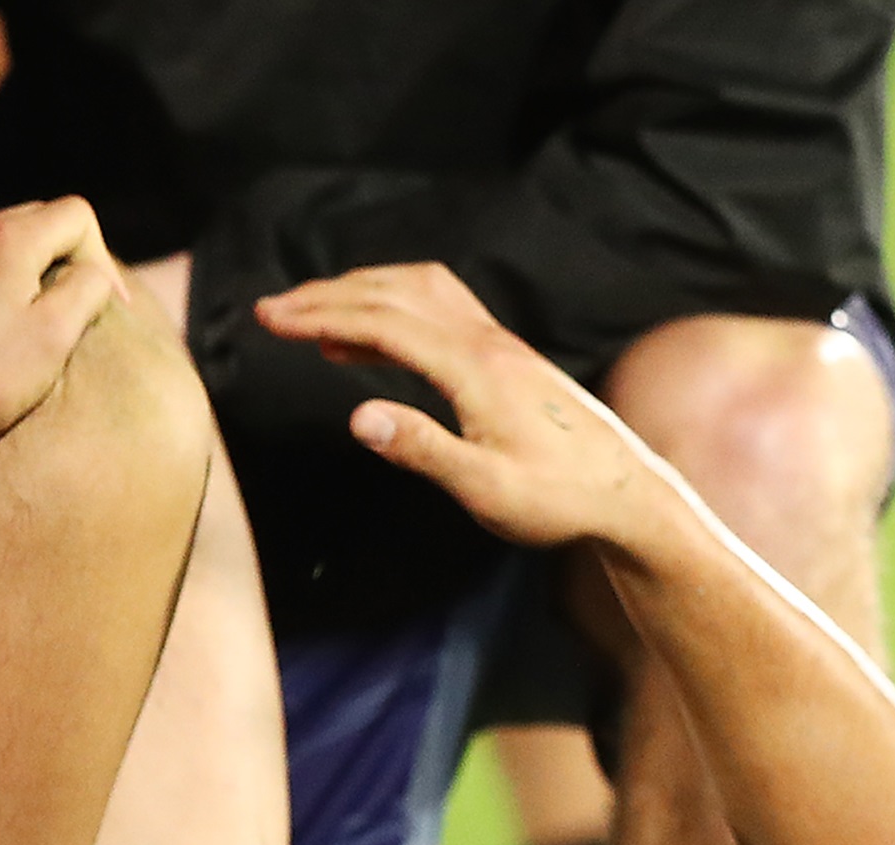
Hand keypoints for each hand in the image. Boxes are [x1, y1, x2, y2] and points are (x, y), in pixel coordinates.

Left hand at [0, 198, 127, 453]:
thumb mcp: (54, 339)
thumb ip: (87, 290)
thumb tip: (95, 273)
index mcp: (8, 240)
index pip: (76, 215)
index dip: (101, 257)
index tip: (106, 306)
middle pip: (28, 221)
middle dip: (56, 257)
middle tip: (65, 308)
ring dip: (6, 270)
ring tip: (12, 319)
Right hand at [256, 265, 678, 551]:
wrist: (625, 495)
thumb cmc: (557, 501)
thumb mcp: (484, 489)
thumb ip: (421, 449)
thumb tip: (357, 416)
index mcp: (475, 369)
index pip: (383, 323)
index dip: (321, 315)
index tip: (269, 319)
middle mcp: (487, 343)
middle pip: (394, 295)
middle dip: (327, 296)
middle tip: (271, 310)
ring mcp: (498, 344)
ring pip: (419, 292)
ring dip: (361, 292)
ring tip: (310, 316)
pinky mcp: (504, 357)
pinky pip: (440, 310)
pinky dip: (393, 309)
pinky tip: (366, 339)